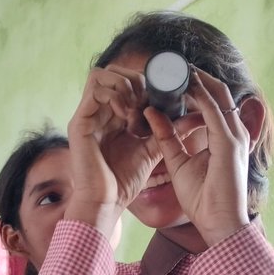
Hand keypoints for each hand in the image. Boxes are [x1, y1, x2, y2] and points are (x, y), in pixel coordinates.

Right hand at [65, 66, 162, 235]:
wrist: (105, 204)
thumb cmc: (123, 182)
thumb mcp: (150, 150)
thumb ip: (166, 131)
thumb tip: (194, 117)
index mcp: (110, 115)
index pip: (124, 80)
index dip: (143, 81)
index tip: (160, 98)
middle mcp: (96, 112)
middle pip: (112, 71)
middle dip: (134, 79)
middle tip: (148, 101)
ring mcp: (86, 115)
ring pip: (101, 74)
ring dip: (124, 85)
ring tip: (136, 109)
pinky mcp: (79, 123)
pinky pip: (95, 91)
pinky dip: (115, 96)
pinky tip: (126, 115)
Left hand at [145, 67, 250, 246]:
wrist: (219, 224)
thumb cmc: (204, 200)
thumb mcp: (179, 163)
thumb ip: (168, 138)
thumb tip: (151, 114)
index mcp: (226, 137)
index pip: (213, 101)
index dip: (195, 85)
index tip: (172, 74)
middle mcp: (234, 132)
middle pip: (218, 91)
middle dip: (196, 75)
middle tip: (172, 63)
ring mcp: (234, 136)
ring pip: (217, 95)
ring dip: (196, 79)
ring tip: (175, 67)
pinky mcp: (229, 143)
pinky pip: (212, 110)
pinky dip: (197, 95)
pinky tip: (182, 85)